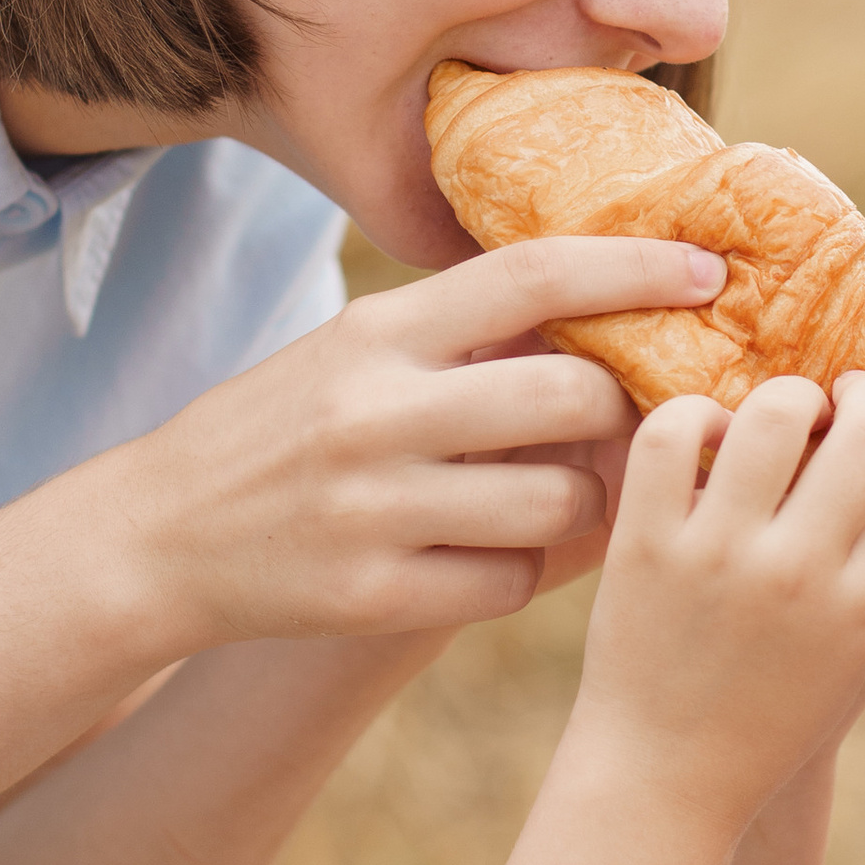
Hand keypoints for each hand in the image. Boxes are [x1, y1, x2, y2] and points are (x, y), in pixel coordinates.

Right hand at [99, 238, 723, 658]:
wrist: (156, 537)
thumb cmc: (279, 432)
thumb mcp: (353, 351)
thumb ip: (460, 334)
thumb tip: (605, 311)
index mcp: (378, 333)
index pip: (533, 274)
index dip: (636, 267)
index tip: (707, 272)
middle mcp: (377, 412)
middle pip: (572, 395)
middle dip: (623, 411)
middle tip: (631, 423)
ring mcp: (375, 508)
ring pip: (560, 502)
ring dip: (584, 505)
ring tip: (559, 499)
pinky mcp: (373, 596)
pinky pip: (511, 581)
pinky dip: (524, 570)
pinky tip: (495, 556)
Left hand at [569, 368, 864, 836]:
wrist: (669, 776)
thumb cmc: (777, 707)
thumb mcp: (861, 650)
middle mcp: (801, 574)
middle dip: (863, 390)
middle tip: (843, 392)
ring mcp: (719, 557)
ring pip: (773, 412)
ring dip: (785, 395)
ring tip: (777, 414)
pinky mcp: (645, 546)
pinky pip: (671, 431)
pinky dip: (694, 412)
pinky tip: (707, 435)